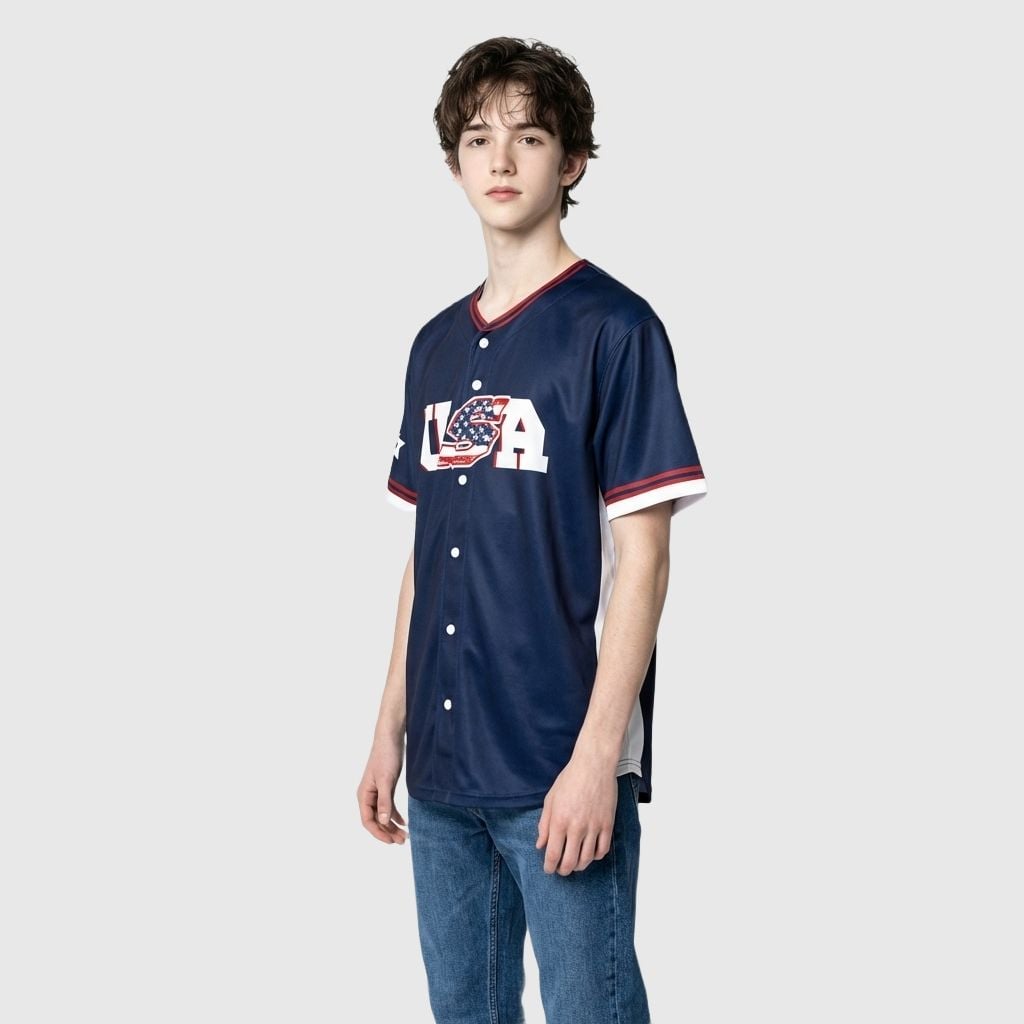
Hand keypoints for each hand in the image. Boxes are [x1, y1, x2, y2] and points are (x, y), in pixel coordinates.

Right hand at [357, 735, 407, 844]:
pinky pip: (388, 806)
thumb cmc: (385, 756)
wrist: (390, 738)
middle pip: (376, 820)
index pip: (368, 821)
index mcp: (364, 795)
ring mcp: (376, 792)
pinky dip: (395, 815)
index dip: (379, 833)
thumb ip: (384, 801)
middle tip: (402, 840)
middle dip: (388, 831)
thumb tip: (382, 821)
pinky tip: (404, 821)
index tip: (391, 841)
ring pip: (383, 814)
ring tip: (404, 835)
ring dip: (392, 825)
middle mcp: (368, 796)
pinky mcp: (385, 787)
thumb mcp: (386, 780)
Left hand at [535, 759, 617, 874]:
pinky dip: (596, 857)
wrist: (594, 765)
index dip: (550, 866)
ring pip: (587, 859)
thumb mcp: (550, 799)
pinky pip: (603, 849)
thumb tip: (540, 845)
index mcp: (560, 820)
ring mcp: (594, 826)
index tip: (548, 869)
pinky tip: (590, 854)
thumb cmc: (570, 779)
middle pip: (570, 861)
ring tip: (574, 864)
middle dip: (563, 870)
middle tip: (561, 870)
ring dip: (579, 866)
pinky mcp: (608, 824)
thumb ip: (544, 824)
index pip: (553, 854)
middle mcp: (577, 827)